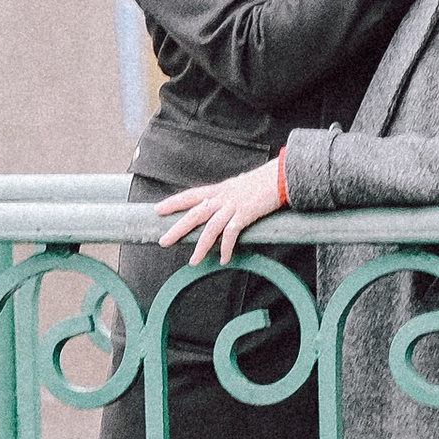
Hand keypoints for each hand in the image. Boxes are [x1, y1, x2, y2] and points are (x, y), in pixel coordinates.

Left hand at [157, 158, 288, 265]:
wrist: (281, 176)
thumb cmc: (263, 181)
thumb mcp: (240, 185)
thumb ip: (229, 194)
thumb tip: (223, 202)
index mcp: (219, 189)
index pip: (191, 195)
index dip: (173, 202)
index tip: (158, 210)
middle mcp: (222, 197)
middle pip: (195, 214)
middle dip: (178, 228)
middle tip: (163, 241)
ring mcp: (233, 206)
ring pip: (210, 228)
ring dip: (200, 246)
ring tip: (193, 261)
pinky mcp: (246, 214)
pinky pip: (231, 233)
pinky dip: (226, 247)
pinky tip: (223, 259)